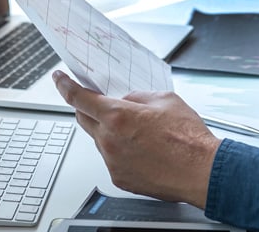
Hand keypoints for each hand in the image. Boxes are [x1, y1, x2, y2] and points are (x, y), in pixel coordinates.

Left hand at [53, 70, 220, 208]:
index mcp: (118, 116)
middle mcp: (109, 141)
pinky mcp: (120, 178)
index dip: (65, 86)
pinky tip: (143, 147)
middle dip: (86, 107)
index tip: (59, 79)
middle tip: (98, 101)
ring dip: (110, 130)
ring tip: (140, 129)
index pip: (79, 98)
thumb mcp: (165, 99)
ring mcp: (112, 162)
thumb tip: (128, 100)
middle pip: (83, 119)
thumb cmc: (187, 136)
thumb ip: (138, 97)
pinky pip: (111, 158)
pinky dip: (120, 149)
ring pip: (100, 140)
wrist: (199, 169)